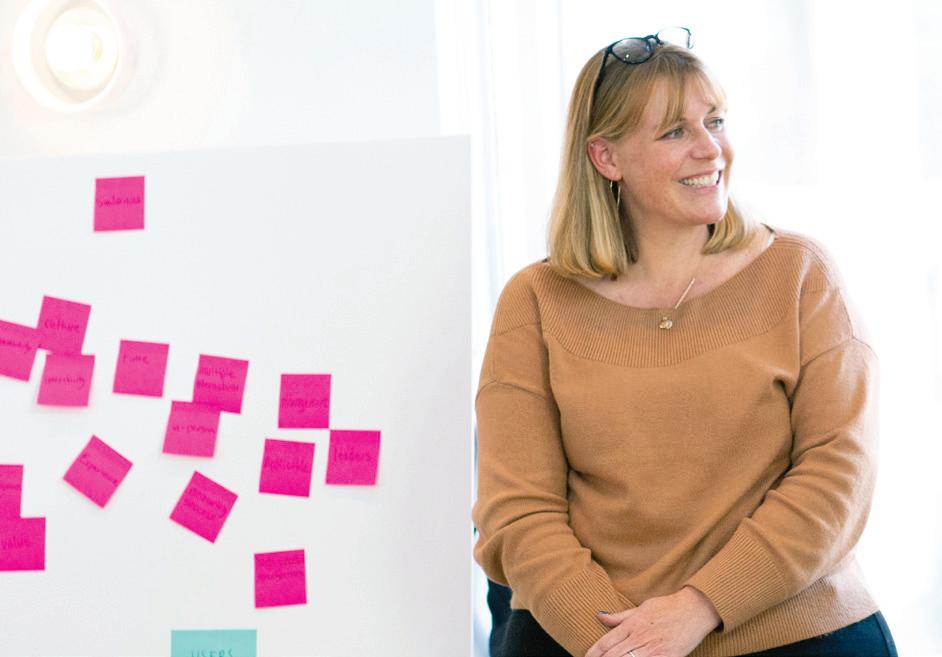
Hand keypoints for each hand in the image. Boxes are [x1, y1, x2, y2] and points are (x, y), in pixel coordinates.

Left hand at [584, 586, 720, 656]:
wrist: (694, 610)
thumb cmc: (667, 607)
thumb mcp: (641, 608)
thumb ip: (619, 616)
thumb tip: (599, 615)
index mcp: (632, 625)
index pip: (606, 642)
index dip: (594, 653)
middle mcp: (640, 638)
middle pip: (613, 655)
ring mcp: (653, 650)